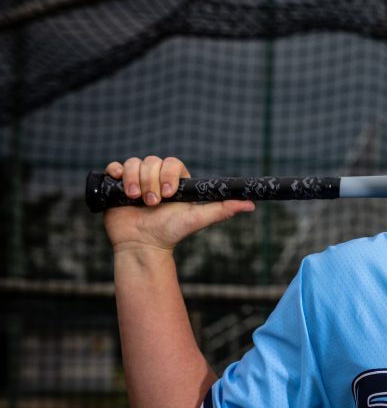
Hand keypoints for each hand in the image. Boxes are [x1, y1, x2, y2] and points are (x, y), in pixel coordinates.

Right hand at [102, 156, 254, 253]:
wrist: (143, 246)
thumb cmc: (172, 232)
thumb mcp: (198, 219)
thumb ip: (222, 209)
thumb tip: (251, 204)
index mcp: (175, 180)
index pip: (171, 163)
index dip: (167, 174)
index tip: (168, 194)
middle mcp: (155, 177)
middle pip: (151, 161)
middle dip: (150, 182)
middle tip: (153, 203)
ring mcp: (136, 180)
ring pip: (133, 163)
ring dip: (134, 180)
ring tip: (135, 200)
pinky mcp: (117, 184)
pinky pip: (114, 167)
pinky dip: (116, 172)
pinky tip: (120, 186)